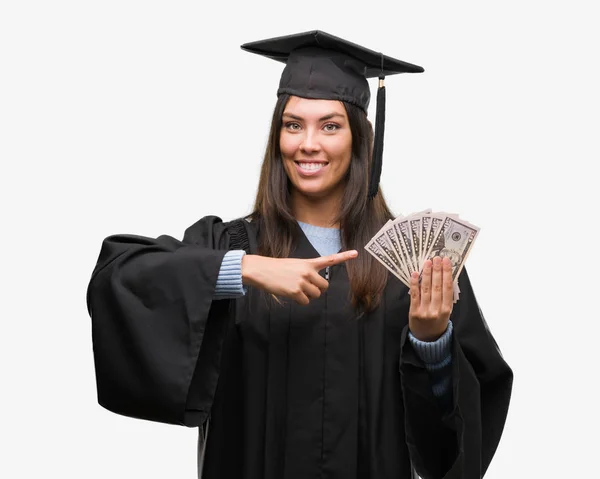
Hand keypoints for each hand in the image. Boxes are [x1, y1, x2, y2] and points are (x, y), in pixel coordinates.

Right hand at [242, 250, 358, 304]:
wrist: (261, 270)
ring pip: (316, 295)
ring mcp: (302, 281)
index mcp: (308, 263)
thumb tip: (315, 287)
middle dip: (317, 289)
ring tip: (295, 289)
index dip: (344, 256)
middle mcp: (308, 271)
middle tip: (306, 287)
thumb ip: (307, 272)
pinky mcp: (296, 291)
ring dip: (308, 296)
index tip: (356, 253)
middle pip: (324, 286)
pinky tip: (290, 294)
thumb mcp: (295, 264)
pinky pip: (305, 302)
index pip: (329, 259)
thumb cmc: (276, 268)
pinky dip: (300, 301)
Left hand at [408, 256, 453, 340]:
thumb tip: (445, 276)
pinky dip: (414, 283)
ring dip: (427, 274)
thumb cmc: (437, 322)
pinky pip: (414, 295)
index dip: (447, 273)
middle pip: (437, 286)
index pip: (448, 288)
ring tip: (428, 262)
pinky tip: (414, 274)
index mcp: (447, 310)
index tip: (447, 262)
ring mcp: (425, 311)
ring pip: (426, 289)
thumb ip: (445, 297)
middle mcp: (436, 310)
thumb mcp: (446, 312)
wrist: (427, 340)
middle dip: (437, 270)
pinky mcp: (414, 312)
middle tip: (437, 258)